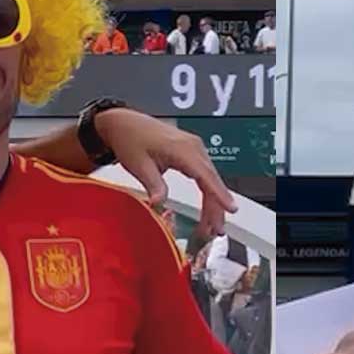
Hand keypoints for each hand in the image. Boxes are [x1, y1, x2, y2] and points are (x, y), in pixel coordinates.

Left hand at [94, 109, 238, 239]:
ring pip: (210, 178)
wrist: (123, 123)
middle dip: (217, 207)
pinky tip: (209, 206)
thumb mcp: (139, 165)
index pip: (205, 175)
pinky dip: (209, 191)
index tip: (230, 209)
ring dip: (214, 201)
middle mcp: (193, 146)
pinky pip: (205, 174)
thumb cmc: (130, 138)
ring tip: (213, 225)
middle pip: (212, 180)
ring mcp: (194, 148)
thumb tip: (160, 203)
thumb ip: (154, 184)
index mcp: (182, 149)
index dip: (219, 194)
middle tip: (216, 230)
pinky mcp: (191, 151)